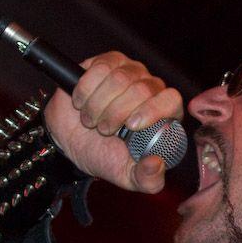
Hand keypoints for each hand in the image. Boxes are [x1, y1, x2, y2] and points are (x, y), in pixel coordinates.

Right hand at [43, 51, 183, 192]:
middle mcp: (151, 89)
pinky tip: (81, 103)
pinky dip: (86, 89)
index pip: (171, 100)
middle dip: (117, 113)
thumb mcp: (128, 176)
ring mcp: (130, 72)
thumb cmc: (105, 157)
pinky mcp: (107, 63)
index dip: (153, 109)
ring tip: (91, 120)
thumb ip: (148, 179)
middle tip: (104, 131)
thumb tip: (156, 163)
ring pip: (120, 77)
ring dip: (99, 104)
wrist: (70, 145)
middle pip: (143, 88)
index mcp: (164, 115)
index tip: (131, 126)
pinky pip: (100, 67)